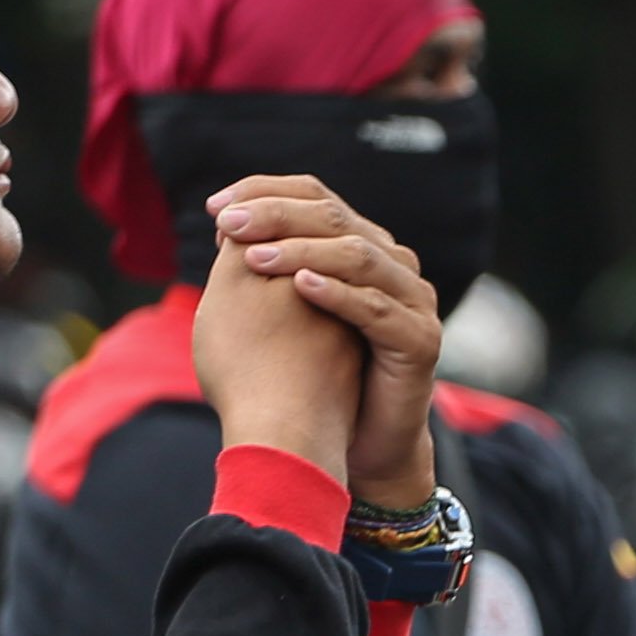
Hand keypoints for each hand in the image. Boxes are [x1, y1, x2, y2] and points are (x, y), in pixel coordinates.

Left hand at [208, 175, 443, 509]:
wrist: (360, 443)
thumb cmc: (316, 376)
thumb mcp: (285, 309)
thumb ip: (269, 267)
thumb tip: (225, 228)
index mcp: (363, 248)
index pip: (317, 197)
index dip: (266, 192)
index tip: (215, 206)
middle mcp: (394, 266)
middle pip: (336, 218)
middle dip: (276, 216)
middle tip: (228, 225)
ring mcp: (413, 302)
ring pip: (358, 257)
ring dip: (300, 252)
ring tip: (252, 259)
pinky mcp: (420, 341)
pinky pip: (376, 309)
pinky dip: (337, 294)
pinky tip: (298, 288)